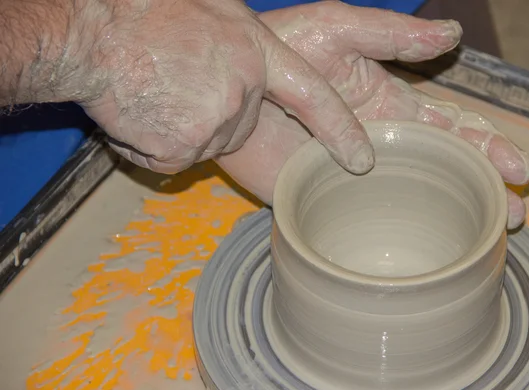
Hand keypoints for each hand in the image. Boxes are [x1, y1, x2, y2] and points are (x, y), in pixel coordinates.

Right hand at [79, 0, 372, 173]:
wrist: (89, 35)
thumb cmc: (143, 15)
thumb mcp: (210, 9)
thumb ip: (240, 40)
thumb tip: (252, 62)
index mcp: (254, 50)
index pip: (313, 95)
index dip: (339, 127)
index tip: (362, 157)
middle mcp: (244, 89)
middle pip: (243, 123)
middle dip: (215, 111)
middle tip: (175, 81)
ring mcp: (216, 121)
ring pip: (210, 140)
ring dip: (182, 124)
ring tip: (155, 90)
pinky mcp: (185, 149)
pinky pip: (180, 156)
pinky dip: (158, 141)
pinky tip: (142, 110)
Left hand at [217, 2, 528, 228]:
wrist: (231, 85)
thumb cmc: (282, 49)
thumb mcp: (340, 31)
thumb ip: (392, 37)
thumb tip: (454, 35)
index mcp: (392, 106)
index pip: (453, 128)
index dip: (487, 146)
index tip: (516, 167)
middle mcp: (382, 143)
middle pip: (445, 168)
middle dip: (484, 187)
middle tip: (516, 210)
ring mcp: (355, 175)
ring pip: (414, 199)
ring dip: (453, 216)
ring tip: (491, 234)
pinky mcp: (324, 197)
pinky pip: (363, 220)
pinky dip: (394, 236)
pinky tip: (419, 252)